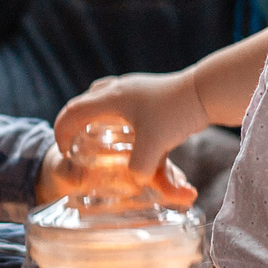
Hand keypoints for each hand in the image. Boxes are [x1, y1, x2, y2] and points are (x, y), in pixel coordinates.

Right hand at [42, 71, 208, 204]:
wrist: (205, 91)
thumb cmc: (176, 113)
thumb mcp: (155, 146)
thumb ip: (141, 169)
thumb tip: (136, 180)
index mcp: (111, 98)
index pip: (74, 111)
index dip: (62, 131)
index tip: (64, 150)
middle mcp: (119, 88)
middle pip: (85, 101)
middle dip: (74, 121)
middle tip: (74, 140)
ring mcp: (135, 87)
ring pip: (103, 97)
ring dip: (94, 114)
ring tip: (95, 133)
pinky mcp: (150, 91)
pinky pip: (120, 99)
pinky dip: (114, 113)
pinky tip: (125, 129)